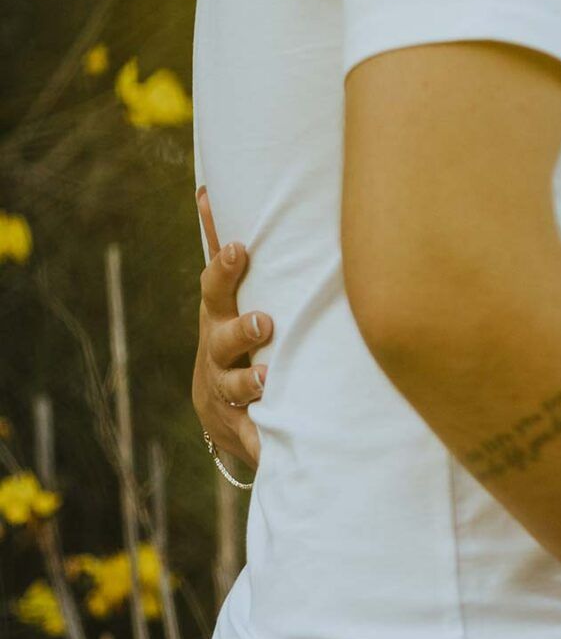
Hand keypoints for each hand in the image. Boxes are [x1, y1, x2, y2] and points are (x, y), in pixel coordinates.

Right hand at [194, 186, 270, 472]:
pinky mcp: (241, 428)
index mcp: (220, 317)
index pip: (217, 288)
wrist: (225, 414)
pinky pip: (252, 436)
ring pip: (233, 387)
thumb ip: (231, 256)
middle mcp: (218, 353)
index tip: (239, 249)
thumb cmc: (240, 339)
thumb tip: (210, 189)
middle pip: (223, 338)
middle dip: (241, 329)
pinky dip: (259, 443)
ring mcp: (226, 391)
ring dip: (248, 383)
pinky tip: (271, 449)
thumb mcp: (235, 299)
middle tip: (264, 321)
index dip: (225, 268)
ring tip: (265, 381)